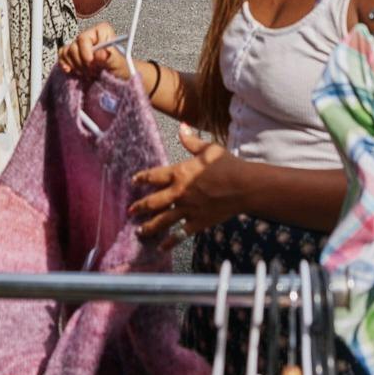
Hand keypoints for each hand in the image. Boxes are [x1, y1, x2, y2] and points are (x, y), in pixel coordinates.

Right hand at [58, 24, 131, 81]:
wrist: (118, 78)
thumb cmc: (121, 68)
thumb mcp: (119, 63)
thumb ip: (110, 57)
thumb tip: (100, 54)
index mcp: (101, 31)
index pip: (84, 38)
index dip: (86, 51)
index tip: (91, 62)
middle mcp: (89, 36)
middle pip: (74, 46)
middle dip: (81, 62)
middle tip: (92, 72)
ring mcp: (80, 46)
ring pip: (67, 52)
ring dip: (75, 66)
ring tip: (88, 74)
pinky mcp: (73, 55)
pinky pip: (62, 56)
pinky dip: (64, 64)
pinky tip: (70, 71)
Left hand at [130, 129, 240, 244]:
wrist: (243, 186)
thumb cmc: (227, 165)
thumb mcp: (208, 148)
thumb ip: (191, 140)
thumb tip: (182, 127)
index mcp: (179, 173)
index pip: (154, 176)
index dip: (142, 178)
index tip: (134, 181)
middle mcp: (179, 193)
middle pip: (153, 201)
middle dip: (139, 207)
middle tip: (130, 211)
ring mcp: (187, 210)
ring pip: (163, 220)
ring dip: (149, 227)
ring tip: (140, 232)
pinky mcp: (197, 222)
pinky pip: (180, 234)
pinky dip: (170, 242)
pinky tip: (162, 247)